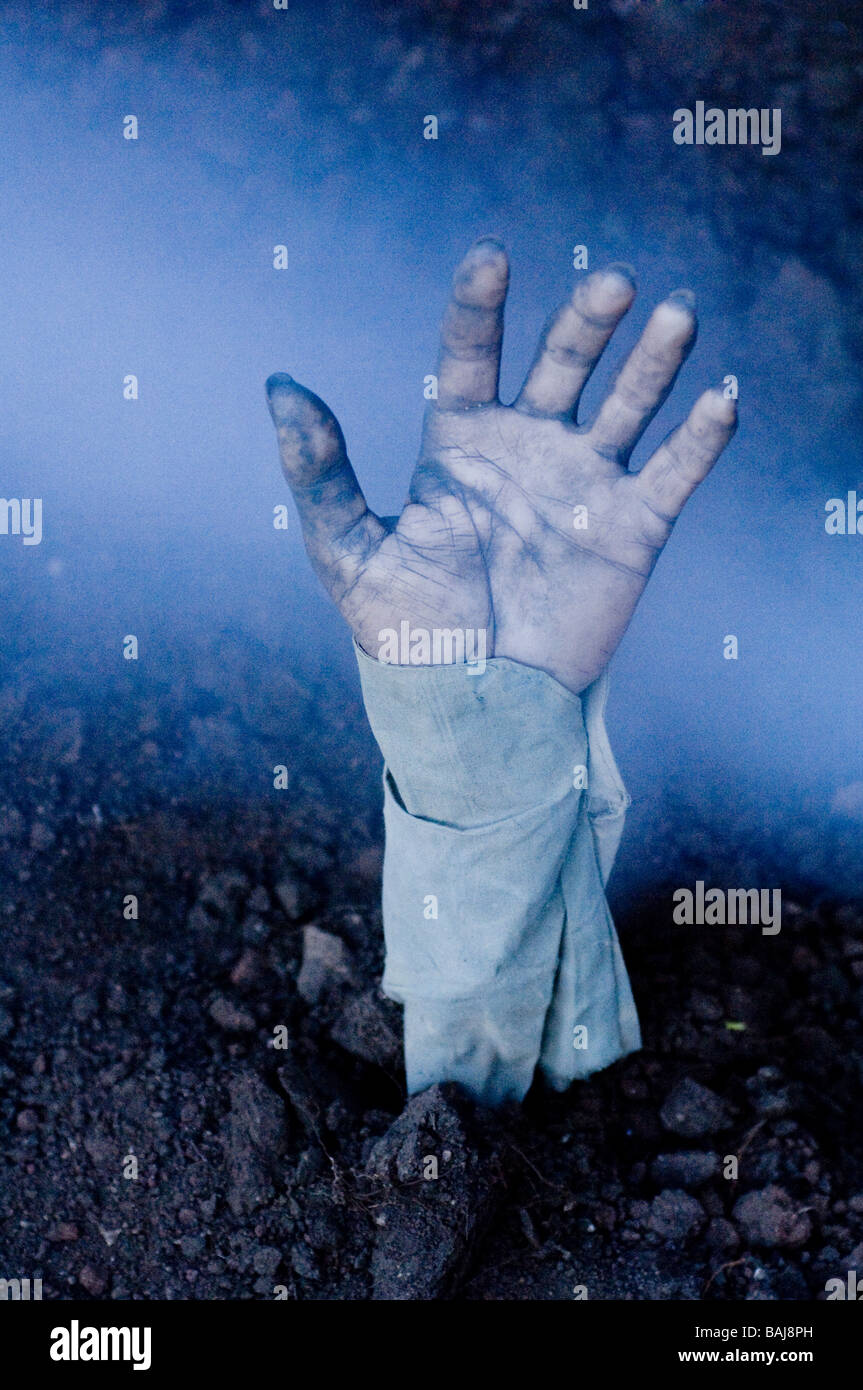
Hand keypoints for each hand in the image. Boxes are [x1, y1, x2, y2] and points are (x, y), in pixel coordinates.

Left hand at [266, 238, 736, 694]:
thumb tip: (281, 388)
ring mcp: (584, 482)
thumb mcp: (348, 553)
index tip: (492, 258)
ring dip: (655, 360)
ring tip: (677, 315)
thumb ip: (318, 473)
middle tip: (612, 286)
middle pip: (564, 362)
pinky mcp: (633, 527)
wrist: (475, 705)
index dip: (480, 304)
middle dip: (588, 322)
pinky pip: (674, 472)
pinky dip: (701, 440)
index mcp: (461, 440)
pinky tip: (722, 402)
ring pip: (628, 401)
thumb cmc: (406, 631)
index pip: (472, 352)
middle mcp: (528, 446)